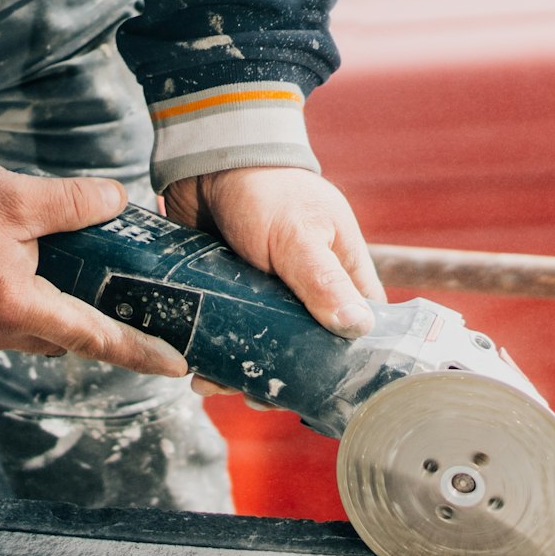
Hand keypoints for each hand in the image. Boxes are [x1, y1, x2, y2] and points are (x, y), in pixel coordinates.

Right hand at [0, 159, 187, 376]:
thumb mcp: (12, 196)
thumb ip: (71, 203)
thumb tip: (116, 201)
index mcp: (20, 309)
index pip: (97, 339)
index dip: (142, 352)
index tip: (177, 365)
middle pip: (64, 338)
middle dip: (92, 323)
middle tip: (123, 300)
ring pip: (28, 330)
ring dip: (49, 310)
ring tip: (61, 275)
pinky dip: (13, 303)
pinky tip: (8, 271)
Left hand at [164, 165, 385, 397]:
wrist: (208, 160)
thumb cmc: (266, 188)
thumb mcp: (299, 235)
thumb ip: (323, 280)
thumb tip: (357, 328)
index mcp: (344, 278)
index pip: (359, 335)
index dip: (343, 368)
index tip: (317, 395)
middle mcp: (310, 293)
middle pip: (305, 353)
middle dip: (279, 378)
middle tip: (254, 395)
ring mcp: (268, 297)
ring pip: (261, 349)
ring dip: (238, 371)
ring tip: (212, 384)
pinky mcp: (231, 295)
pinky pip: (226, 334)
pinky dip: (213, 353)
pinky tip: (195, 367)